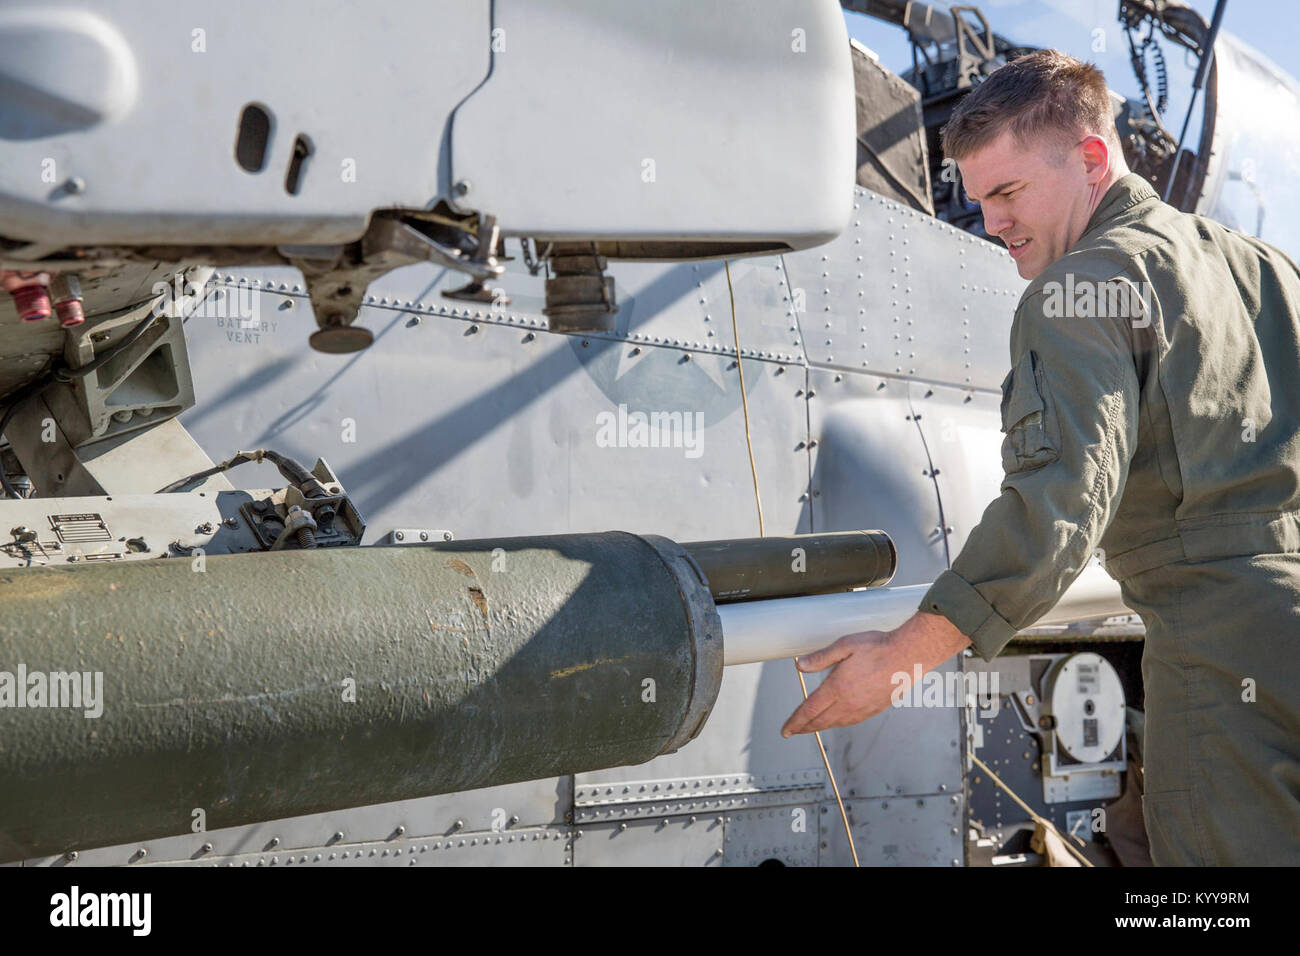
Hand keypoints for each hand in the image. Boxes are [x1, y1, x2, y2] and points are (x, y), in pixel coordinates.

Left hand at [780, 611, 971, 737]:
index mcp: (838, 687)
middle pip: (820, 721)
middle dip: (804, 727)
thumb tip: (800, 665)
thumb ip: (821, 658)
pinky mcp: (875, 709)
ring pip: (835, 723)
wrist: (908, 656)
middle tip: (793, 731)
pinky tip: (836, 721)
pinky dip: (838, 724)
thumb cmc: (878, 648)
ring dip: (820, 727)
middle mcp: (849, 702)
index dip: (795, 722)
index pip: (809, 710)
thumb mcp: (844, 645)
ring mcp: (863, 708)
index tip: (786, 729)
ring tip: (810, 727)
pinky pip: (851, 722)